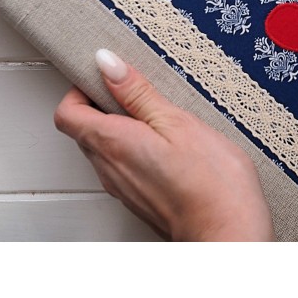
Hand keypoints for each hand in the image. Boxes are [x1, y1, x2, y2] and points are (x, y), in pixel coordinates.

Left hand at [53, 49, 274, 241]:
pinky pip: (124, 166)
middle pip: (85, 130)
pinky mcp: (140, 199)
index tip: (108, 76)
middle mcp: (109, 170)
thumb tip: (106, 63)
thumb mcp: (176, 121)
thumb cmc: (210, 181)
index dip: (80, 89)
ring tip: (160, 115)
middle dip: (104, 104)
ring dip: (123, 126)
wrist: (230, 234)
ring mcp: (123, 189)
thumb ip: (137, 92)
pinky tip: (170, 143)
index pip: (67, 114)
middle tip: (139, 90)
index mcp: (112, 144)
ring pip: (106, 149)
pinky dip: (136, 148)